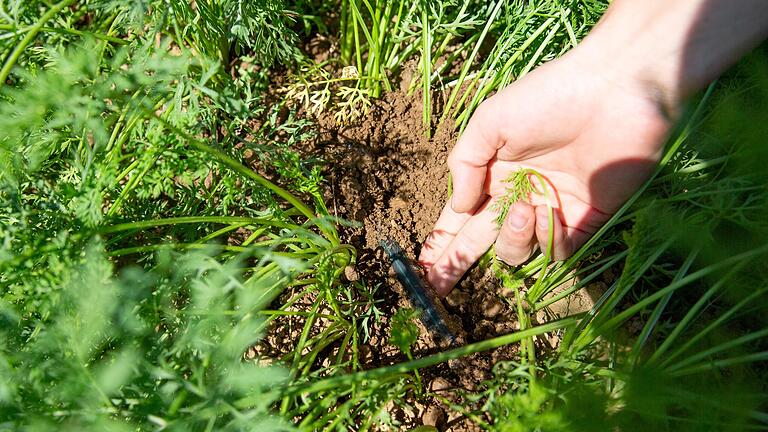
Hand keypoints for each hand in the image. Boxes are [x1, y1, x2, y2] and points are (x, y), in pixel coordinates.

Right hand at [419, 50, 671, 295]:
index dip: (443, 239)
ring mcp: (553, 210)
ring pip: (518, 250)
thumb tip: (457, 208)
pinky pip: (559, 251)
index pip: (462, 215)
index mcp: (495, 173)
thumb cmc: (546, 98)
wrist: (612, 90)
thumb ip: (465, 164)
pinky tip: (549, 212)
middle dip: (458, 261)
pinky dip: (549, 240)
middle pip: (483, 240)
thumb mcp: (490, 122)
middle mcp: (521, 195)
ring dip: (513, 239)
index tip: (424, 264)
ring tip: (522, 209)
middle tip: (439, 284)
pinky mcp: (588, 219)